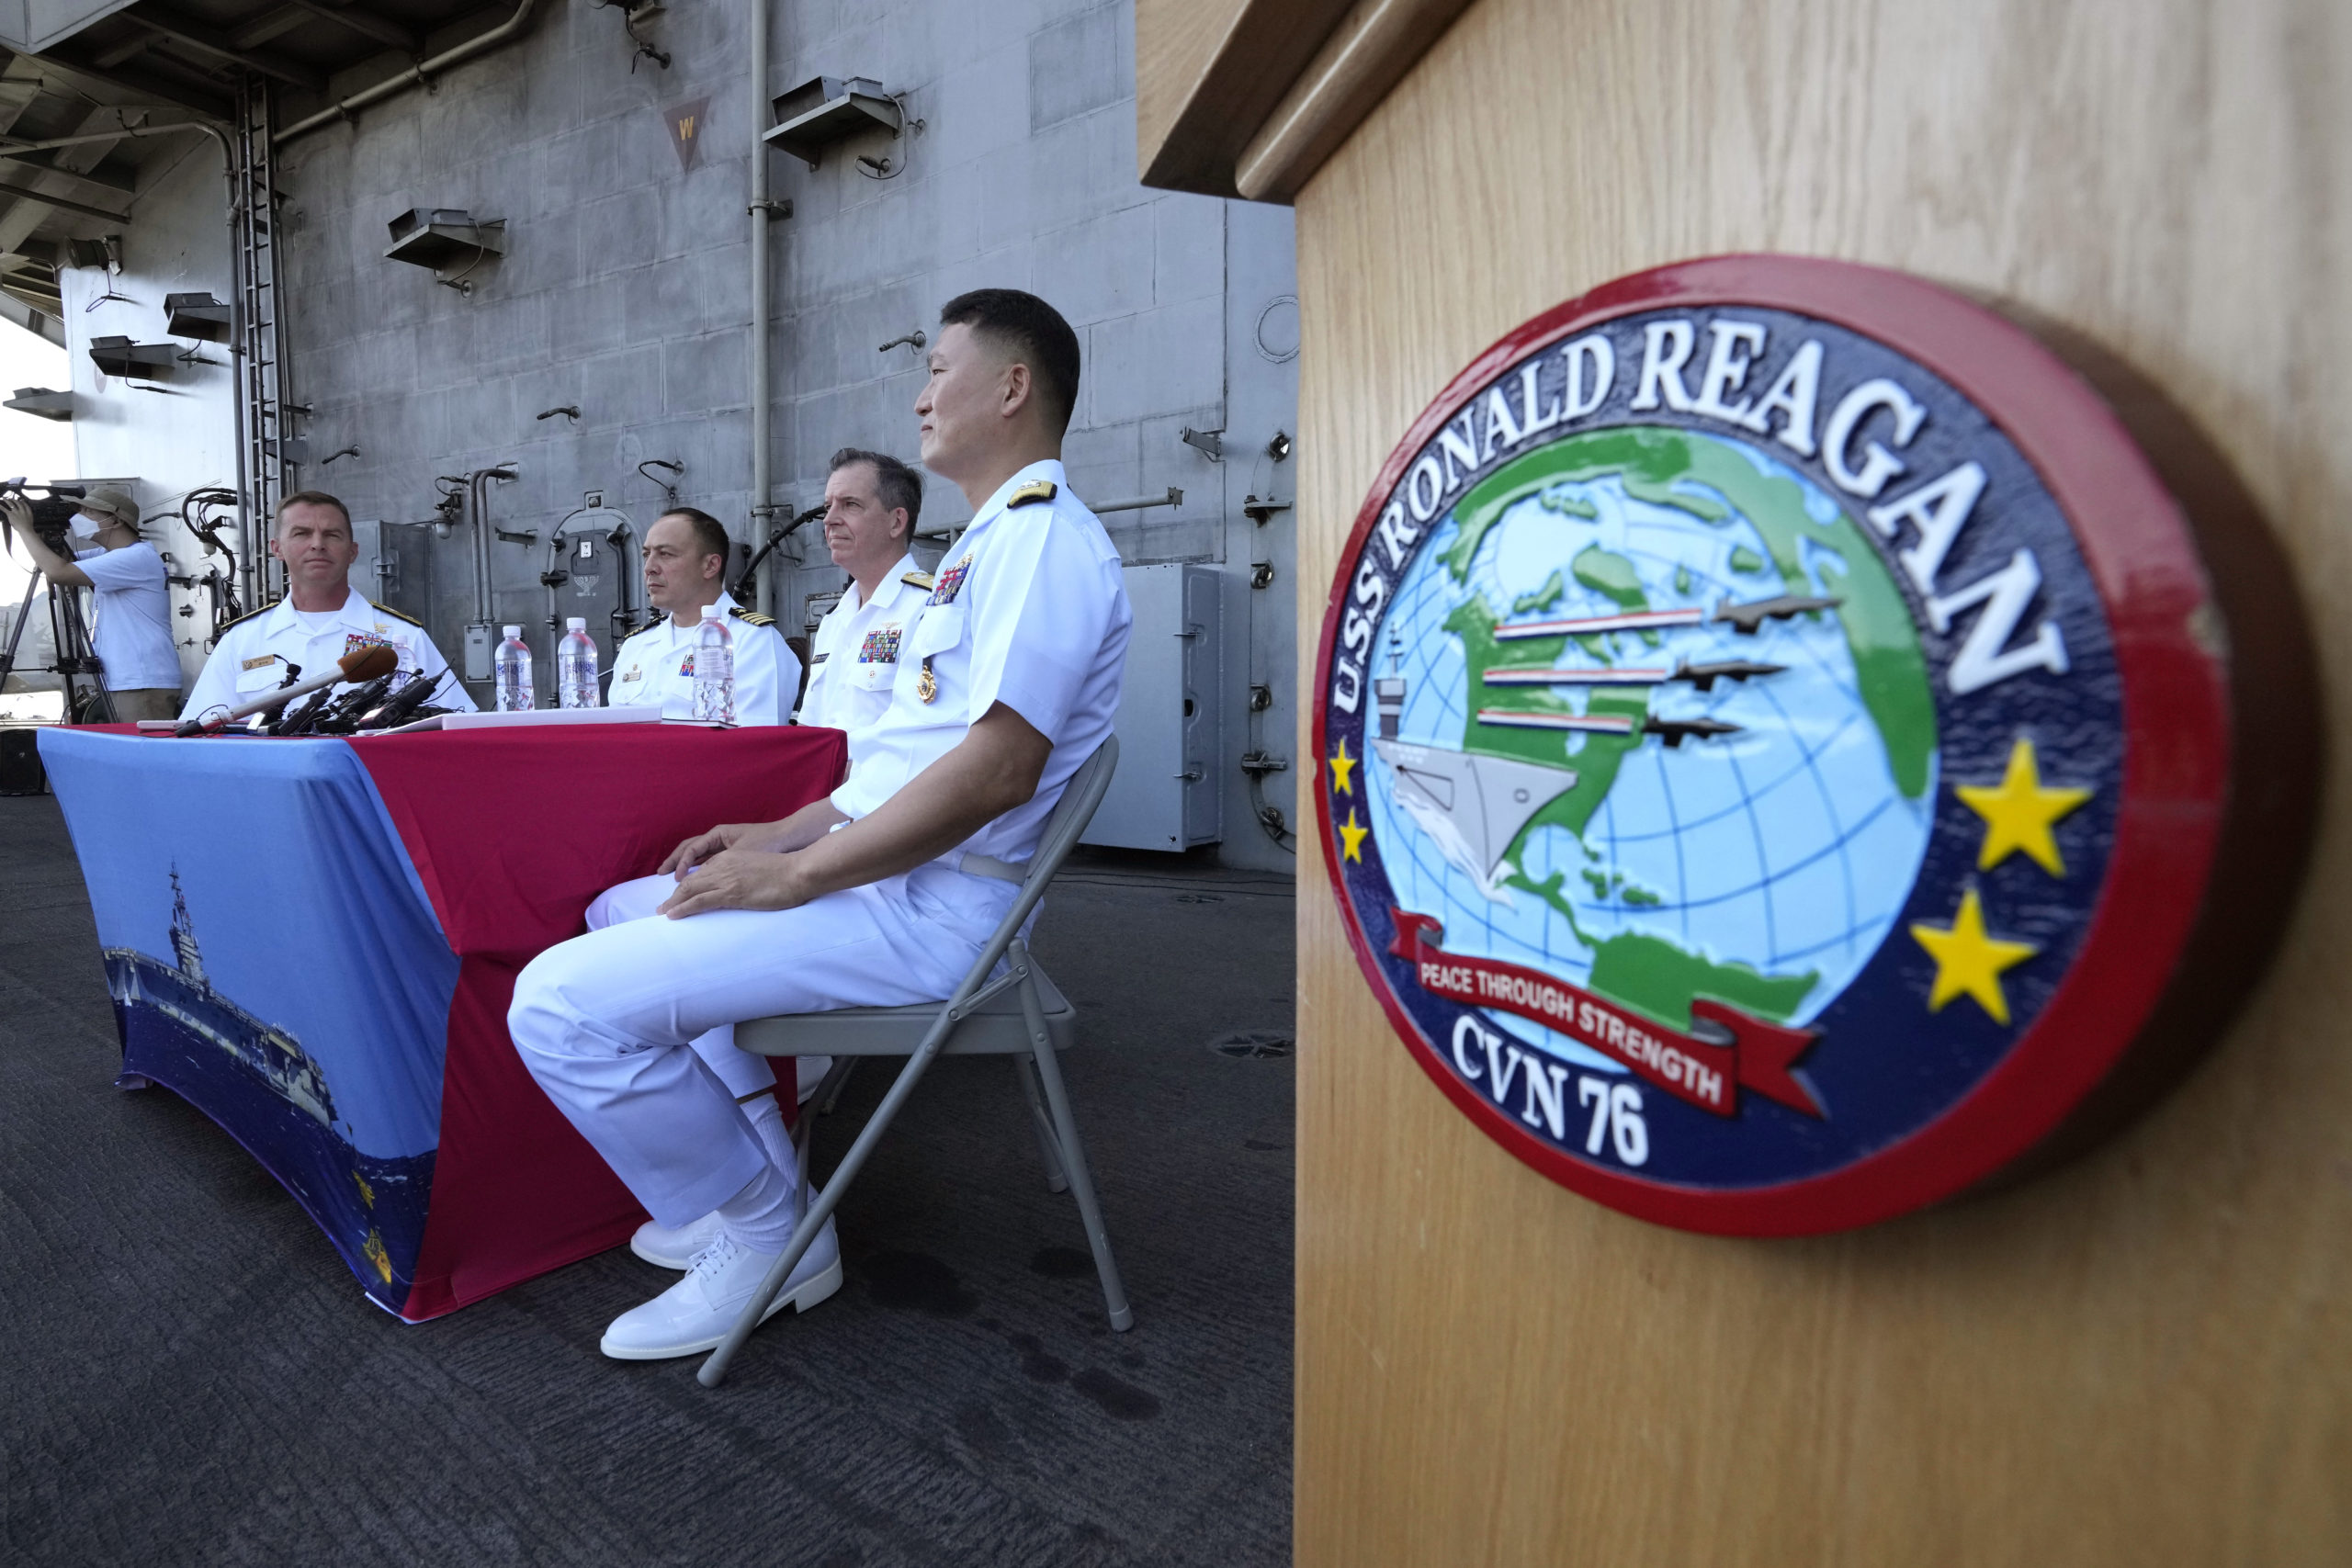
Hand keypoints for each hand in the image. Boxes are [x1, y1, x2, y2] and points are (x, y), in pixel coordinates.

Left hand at [0, 494, 27, 535]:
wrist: (26, 529)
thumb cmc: (28, 526)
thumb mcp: (30, 519)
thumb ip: (28, 515)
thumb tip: (24, 513)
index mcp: (28, 512)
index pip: (25, 505)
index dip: (23, 502)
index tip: (21, 500)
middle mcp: (22, 511)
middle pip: (18, 503)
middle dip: (14, 500)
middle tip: (11, 499)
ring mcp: (16, 512)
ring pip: (11, 504)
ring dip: (7, 500)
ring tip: (4, 498)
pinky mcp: (11, 515)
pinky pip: (5, 509)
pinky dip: (1, 507)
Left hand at [656, 846, 812, 917]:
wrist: (798, 872)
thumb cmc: (787, 873)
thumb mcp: (760, 868)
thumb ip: (746, 874)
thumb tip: (743, 888)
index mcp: (731, 857)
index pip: (702, 872)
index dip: (689, 885)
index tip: (681, 896)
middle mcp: (723, 865)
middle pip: (691, 880)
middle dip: (674, 895)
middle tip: (663, 907)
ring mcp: (726, 879)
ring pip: (690, 890)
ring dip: (673, 903)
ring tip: (663, 913)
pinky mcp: (730, 893)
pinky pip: (699, 901)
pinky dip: (682, 908)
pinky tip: (672, 915)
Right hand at [658, 821, 771, 874]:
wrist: (790, 838)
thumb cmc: (768, 842)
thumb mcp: (742, 853)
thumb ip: (721, 863)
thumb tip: (702, 876)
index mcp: (718, 834)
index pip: (692, 848)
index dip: (681, 863)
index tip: (678, 879)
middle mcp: (718, 838)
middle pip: (689, 849)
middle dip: (674, 861)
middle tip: (661, 874)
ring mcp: (724, 845)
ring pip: (698, 855)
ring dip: (684, 865)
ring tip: (672, 878)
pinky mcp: (731, 854)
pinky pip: (709, 861)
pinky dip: (698, 869)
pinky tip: (693, 880)